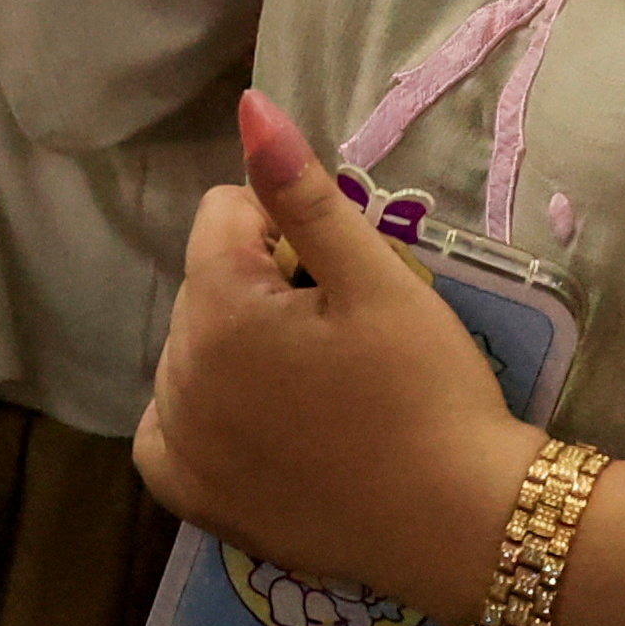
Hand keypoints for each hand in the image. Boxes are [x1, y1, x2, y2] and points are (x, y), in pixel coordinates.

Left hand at [134, 94, 533, 622]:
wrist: (457, 519)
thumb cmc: (426, 386)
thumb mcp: (376, 278)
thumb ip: (302, 193)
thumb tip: (249, 106)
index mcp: (218, 314)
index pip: (222, 217)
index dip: (285, 228)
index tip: (339, 272)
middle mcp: (179, 379)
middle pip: (206, 284)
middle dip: (261, 287)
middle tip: (340, 330)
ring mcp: (183, 447)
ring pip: (191, 351)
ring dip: (237, 347)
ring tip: (318, 381)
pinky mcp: (196, 501)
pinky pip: (166, 430)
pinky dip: (198, 413)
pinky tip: (254, 418)